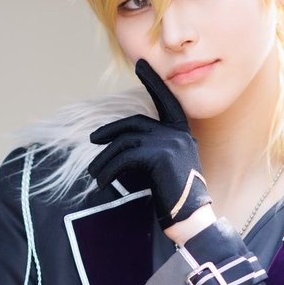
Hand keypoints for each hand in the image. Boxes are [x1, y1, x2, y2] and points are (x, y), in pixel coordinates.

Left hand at [88, 59, 212, 228]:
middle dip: (110, 131)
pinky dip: (109, 171)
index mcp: (183, 132)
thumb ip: (154, 150)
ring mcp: (171, 142)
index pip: (166, 100)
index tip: (141, 64)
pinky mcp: (159, 156)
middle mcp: (179, 133)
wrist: (191, 220)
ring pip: (125, 143)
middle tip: (93, 139)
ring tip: (94, 174)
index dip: (152, 82)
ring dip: (105, 160)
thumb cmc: (176, 198)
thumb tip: (124, 146)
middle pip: (135, 124)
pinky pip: (125, 158)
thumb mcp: (167, 168)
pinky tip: (102, 184)